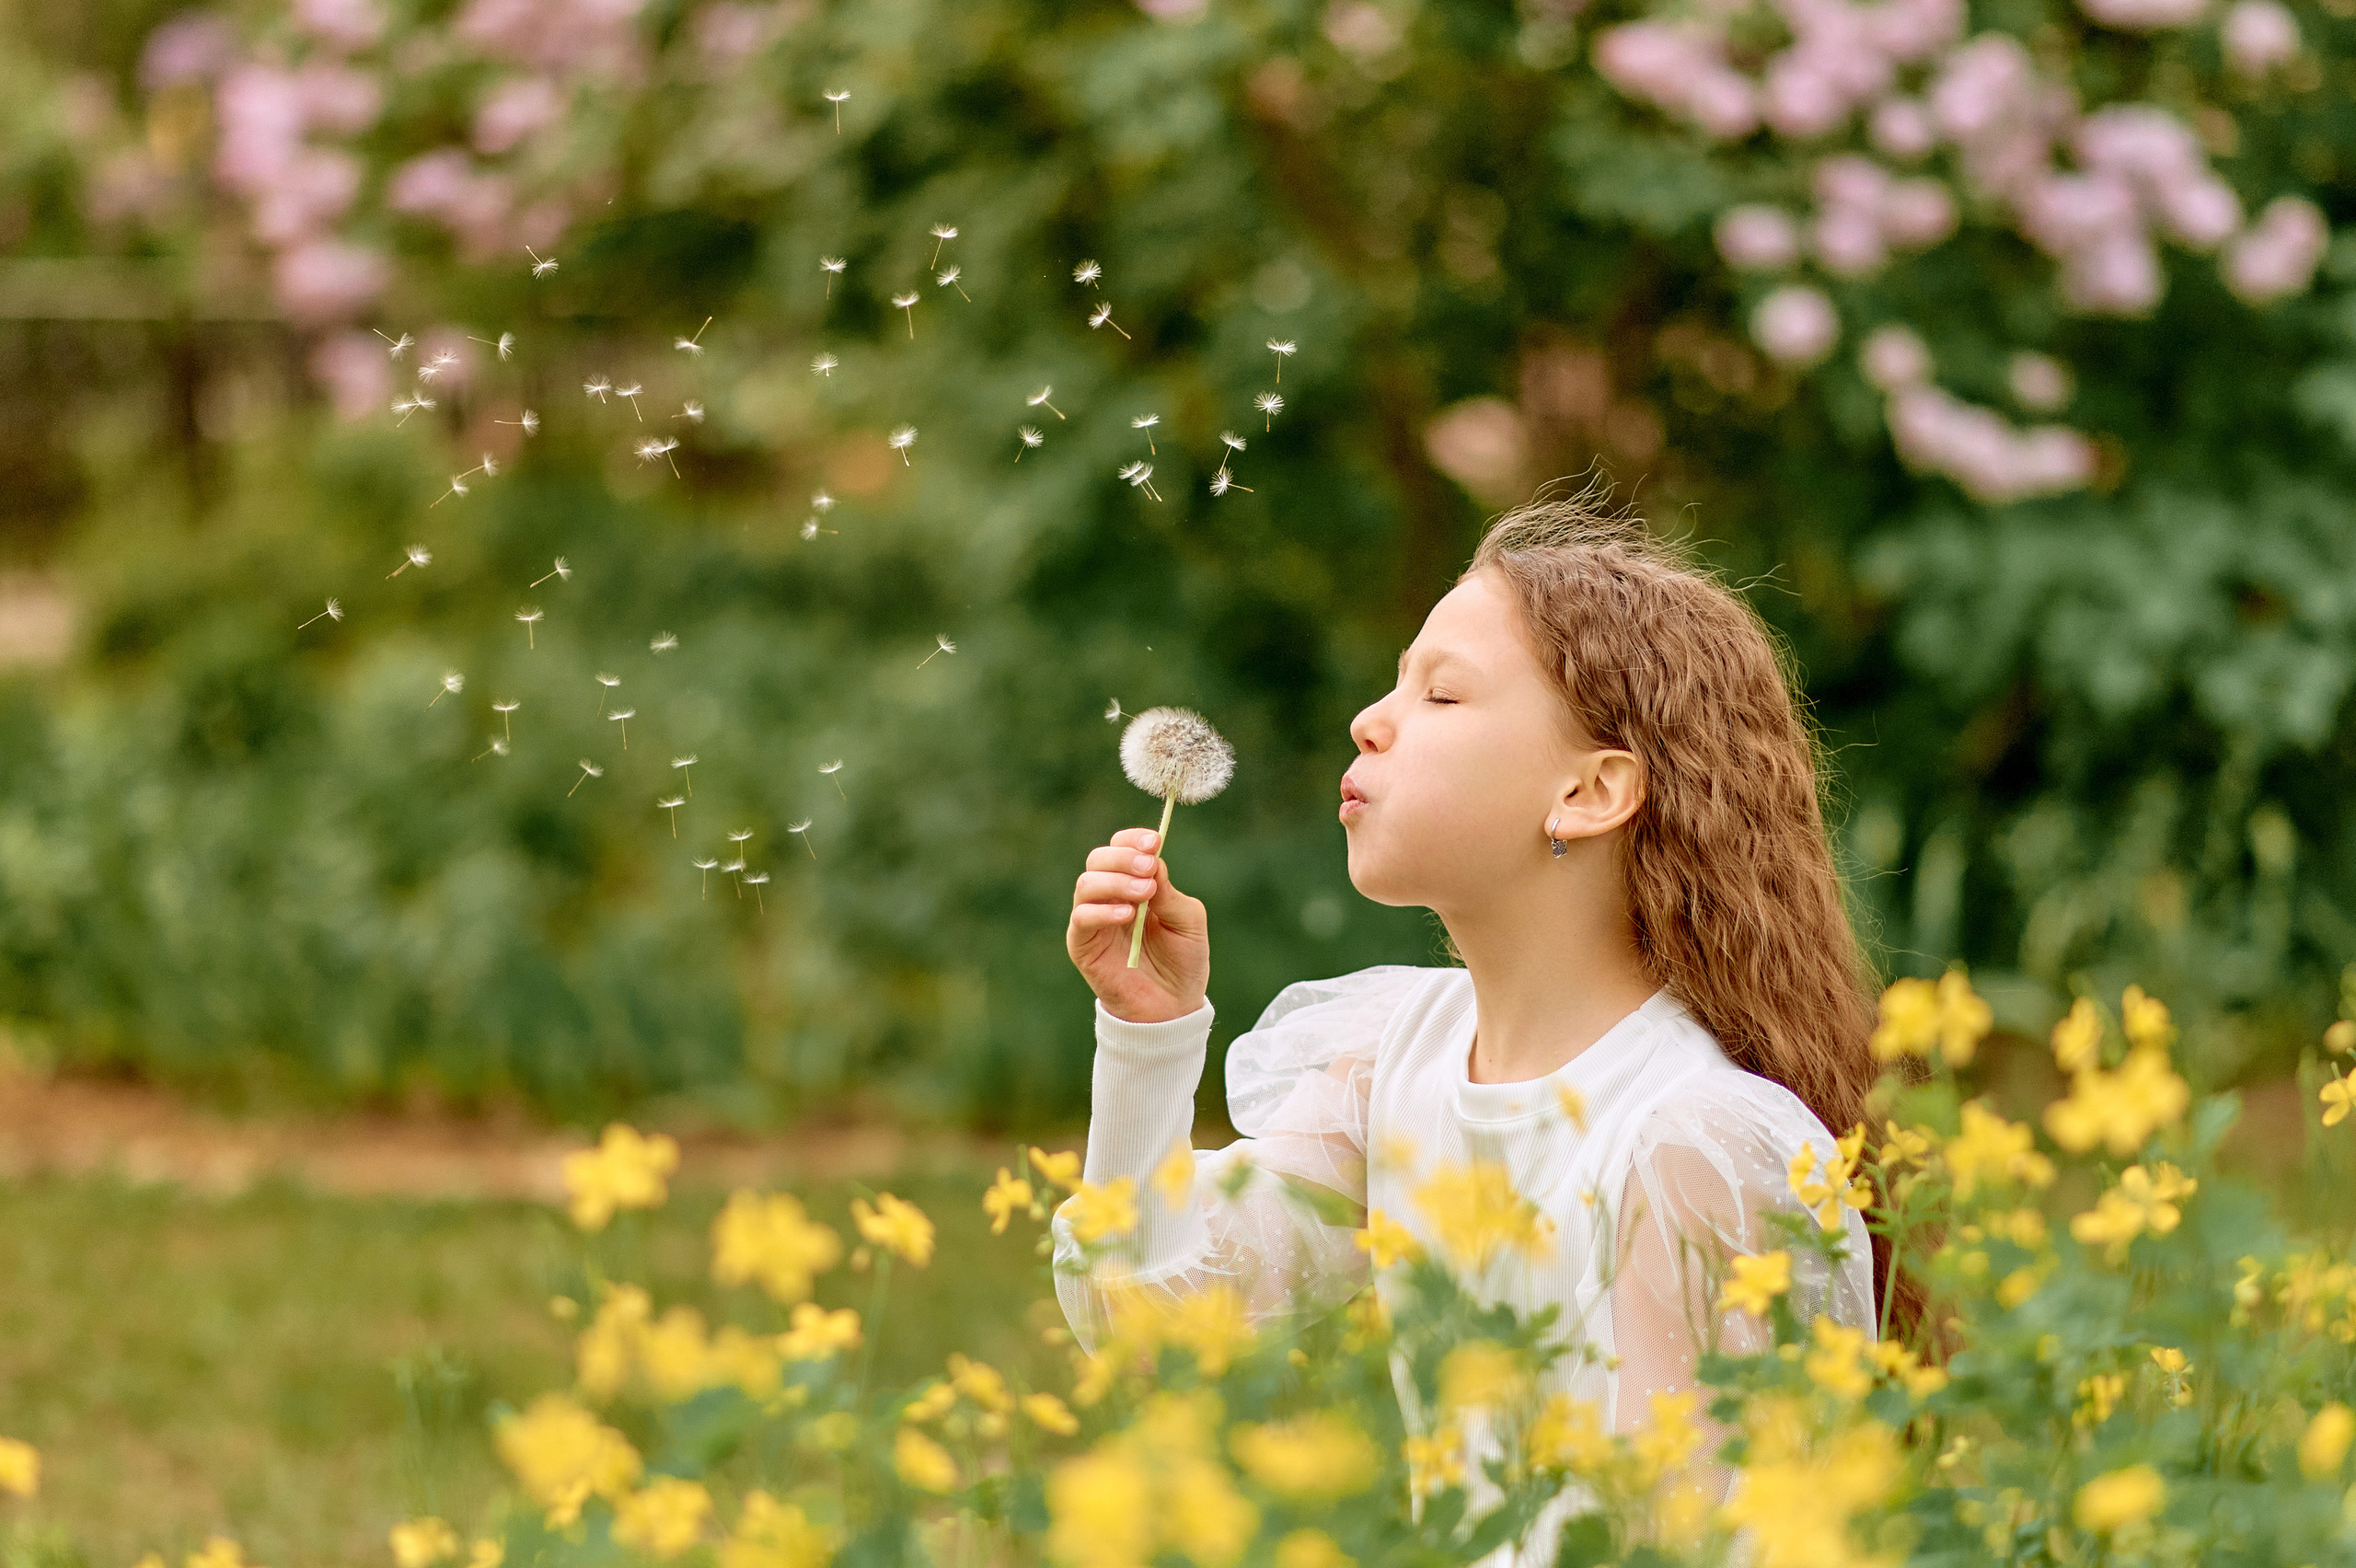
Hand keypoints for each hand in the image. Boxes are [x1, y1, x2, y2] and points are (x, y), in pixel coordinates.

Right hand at [1067, 826, 1208, 1023]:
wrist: (1173, 1007)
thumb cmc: (1182, 961)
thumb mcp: (1188, 921)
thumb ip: (1169, 892)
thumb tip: (1152, 861)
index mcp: (1134, 884)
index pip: (1121, 848)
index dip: (1133, 840)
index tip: (1154, 842)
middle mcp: (1109, 897)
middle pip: (1098, 859)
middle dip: (1123, 858)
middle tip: (1149, 869)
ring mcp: (1093, 920)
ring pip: (1086, 884)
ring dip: (1115, 882)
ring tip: (1144, 893)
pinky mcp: (1082, 945)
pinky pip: (1081, 918)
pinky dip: (1102, 911)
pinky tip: (1128, 915)